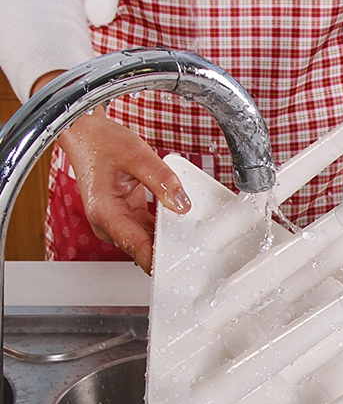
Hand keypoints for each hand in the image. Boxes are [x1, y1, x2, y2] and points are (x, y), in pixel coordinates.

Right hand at [34, 71, 191, 273]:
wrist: (85, 134)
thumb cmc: (100, 142)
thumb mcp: (136, 155)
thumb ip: (161, 180)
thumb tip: (181, 204)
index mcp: (105, 212)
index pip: (137, 247)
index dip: (159, 261)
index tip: (180, 269)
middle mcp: (107, 223)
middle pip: (144, 248)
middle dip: (169, 250)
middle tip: (197, 250)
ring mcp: (116, 221)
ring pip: (148, 239)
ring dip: (168, 238)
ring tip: (192, 235)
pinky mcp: (125, 216)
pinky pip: (148, 229)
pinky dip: (163, 227)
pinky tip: (179, 221)